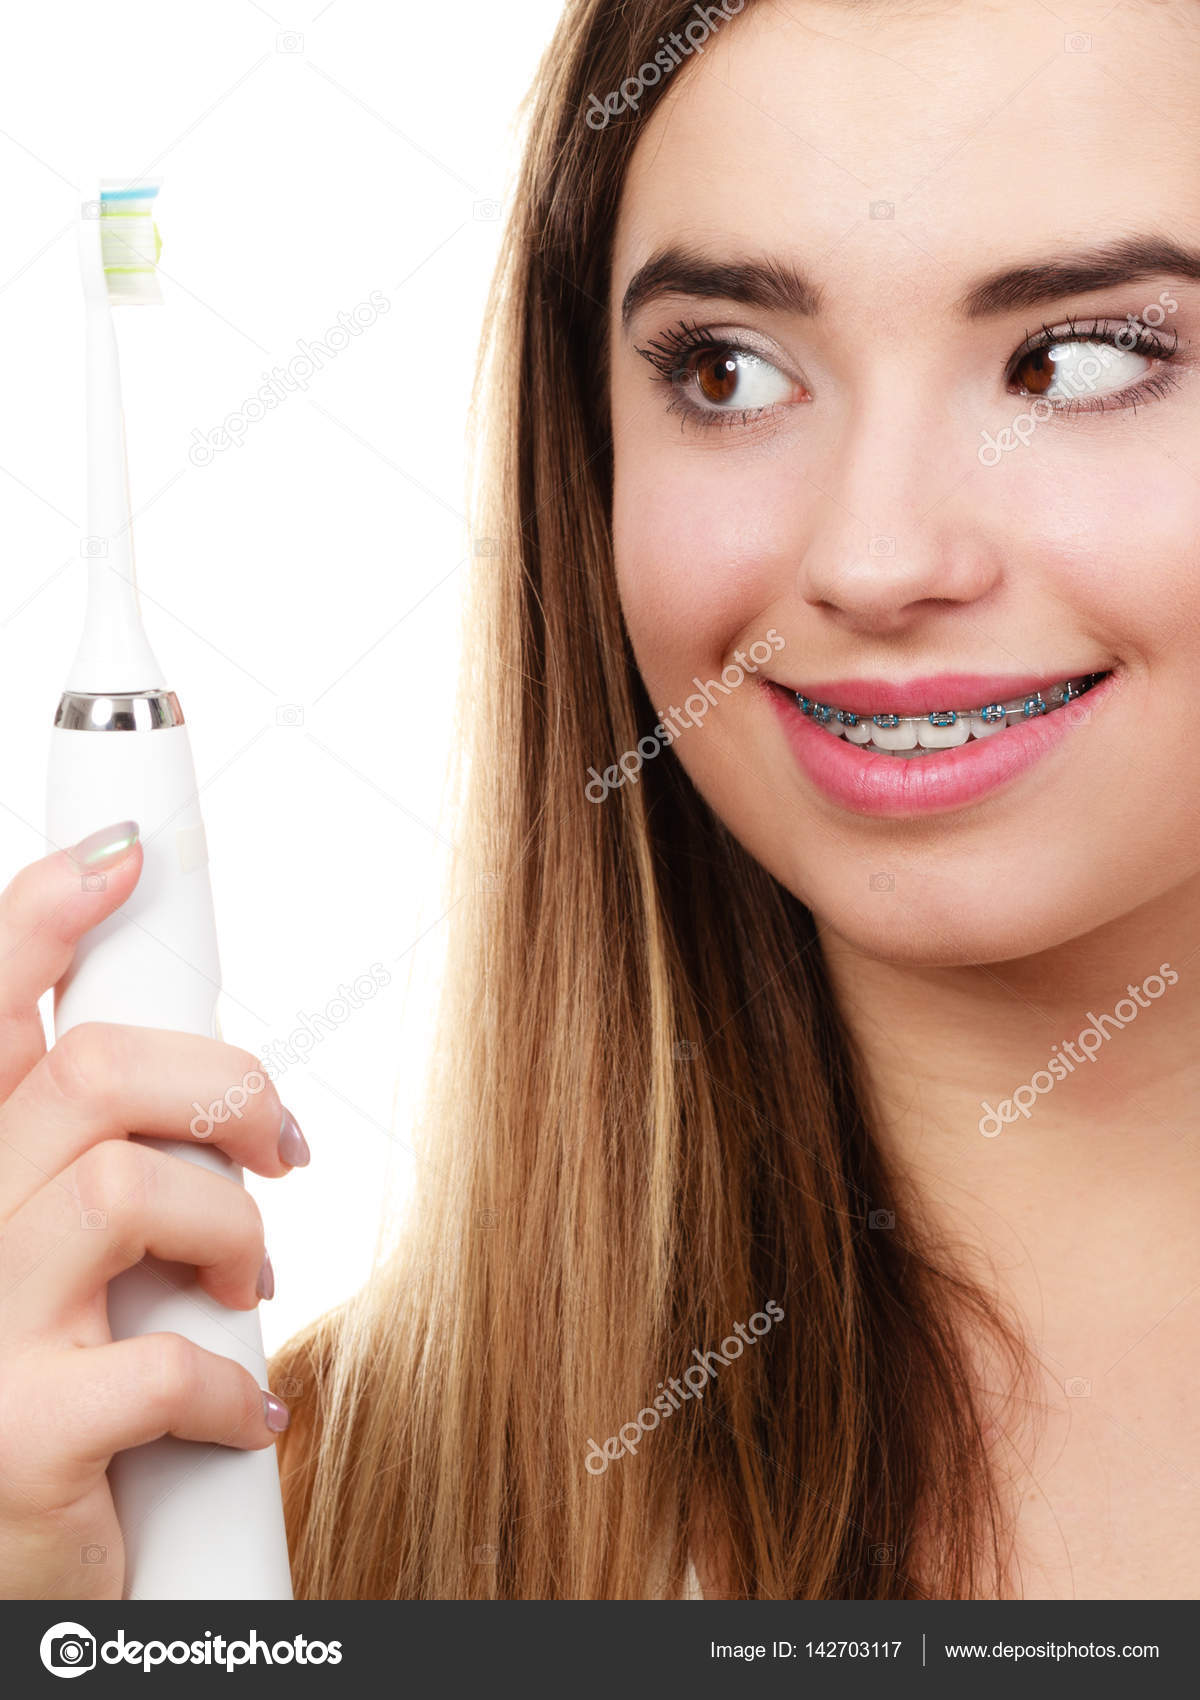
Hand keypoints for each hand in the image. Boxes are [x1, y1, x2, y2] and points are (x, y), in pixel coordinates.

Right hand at [0, 823, 307, 1598]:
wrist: (22, 1583)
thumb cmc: (57, 1399)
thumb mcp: (68, 1266)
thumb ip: (103, 1164)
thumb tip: (225, 1092)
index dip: (35, 917)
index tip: (121, 859)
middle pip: (88, 1073)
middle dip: (220, 1088)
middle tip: (280, 1149)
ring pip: (132, 1189)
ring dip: (235, 1232)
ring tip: (248, 1289)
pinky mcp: (13, 1435)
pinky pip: (165, 1360)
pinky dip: (237, 1385)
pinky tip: (243, 1414)